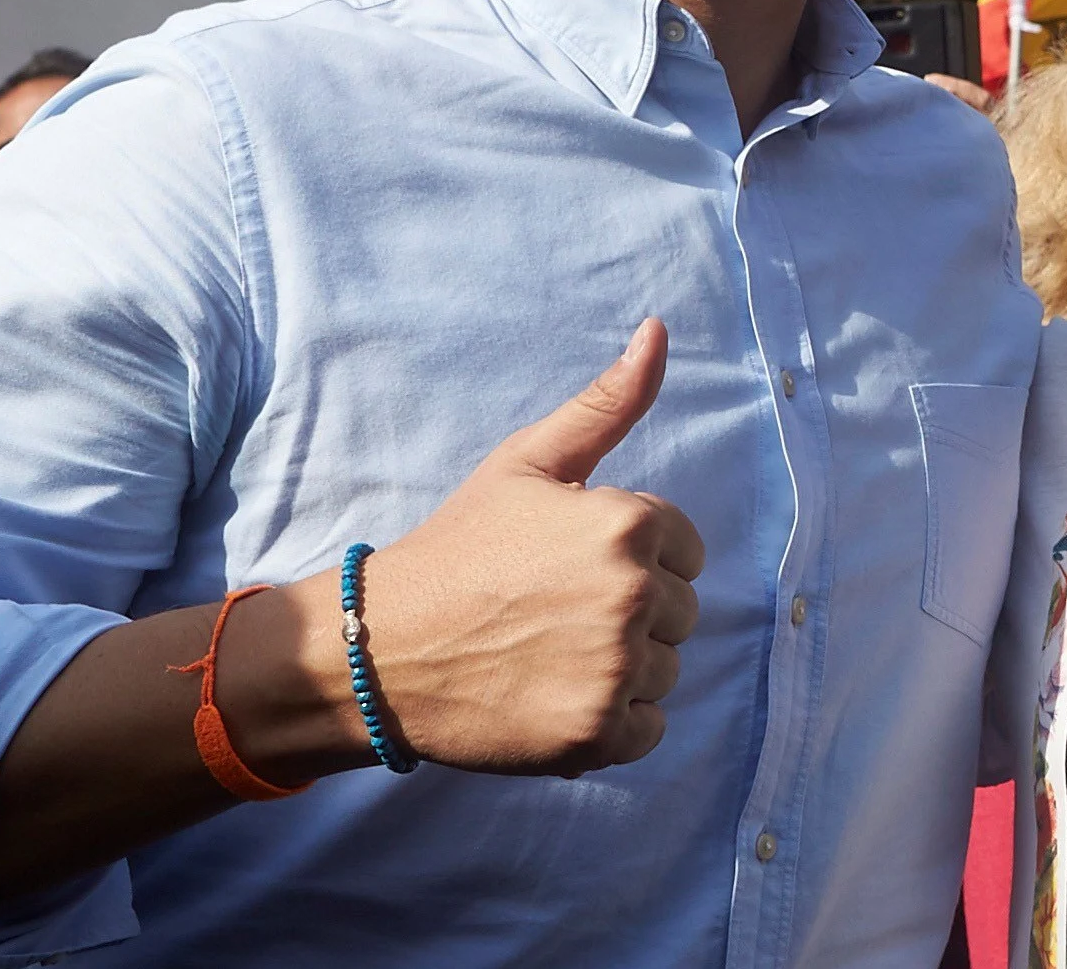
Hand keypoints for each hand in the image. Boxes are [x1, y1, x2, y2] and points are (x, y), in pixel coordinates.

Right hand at [348, 318, 706, 775]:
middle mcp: (633, 595)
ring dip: (623, 671)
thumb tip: (658, 331)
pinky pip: (648, 730)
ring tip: (550, 655)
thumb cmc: (458, 549)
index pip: (685, 549)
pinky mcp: (597, 733)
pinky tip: (554, 698)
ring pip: (666, 671)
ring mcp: (616, 669)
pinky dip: (612, 723)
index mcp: (628, 524)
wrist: (382, 648)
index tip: (571, 569)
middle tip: (553, 614)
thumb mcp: (527, 463)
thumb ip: (606, 404)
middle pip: (681, 613)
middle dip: (632, 615)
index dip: (633, 559)